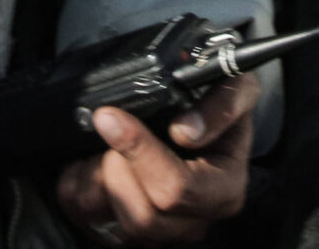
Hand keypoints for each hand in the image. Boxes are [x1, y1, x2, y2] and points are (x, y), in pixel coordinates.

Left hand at [56, 75, 256, 242]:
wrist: (201, 113)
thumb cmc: (218, 100)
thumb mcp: (236, 86)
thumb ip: (224, 105)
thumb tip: (187, 131)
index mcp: (225, 190)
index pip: (176, 188)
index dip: (139, 152)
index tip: (109, 117)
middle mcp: (195, 221)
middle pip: (143, 216)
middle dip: (115, 168)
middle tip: (106, 127)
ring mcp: (163, 232)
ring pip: (113, 221)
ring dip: (96, 179)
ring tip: (98, 143)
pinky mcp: (131, 233)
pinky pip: (92, 222)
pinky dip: (81, 189)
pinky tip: (90, 160)